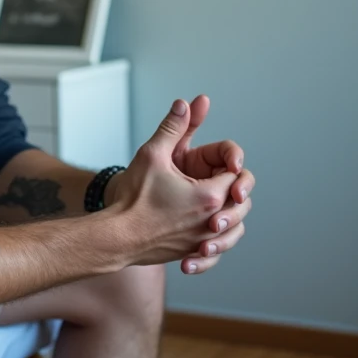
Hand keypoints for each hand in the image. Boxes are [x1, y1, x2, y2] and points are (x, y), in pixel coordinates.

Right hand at [109, 99, 247, 268]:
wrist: (116, 236)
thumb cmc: (133, 198)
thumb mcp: (152, 154)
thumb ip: (173, 128)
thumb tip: (184, 105)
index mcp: (208, 196)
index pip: (235, 175)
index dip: (228, 164)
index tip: (212, 162)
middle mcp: (211, 221)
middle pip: (241, 203)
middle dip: (234, 189)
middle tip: (216, 179)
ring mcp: (202, 240)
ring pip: (234, 230)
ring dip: (230, 217)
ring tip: (216, 208)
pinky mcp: (191, 253)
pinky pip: (216, 252)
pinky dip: (216, 244)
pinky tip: (205, 237)